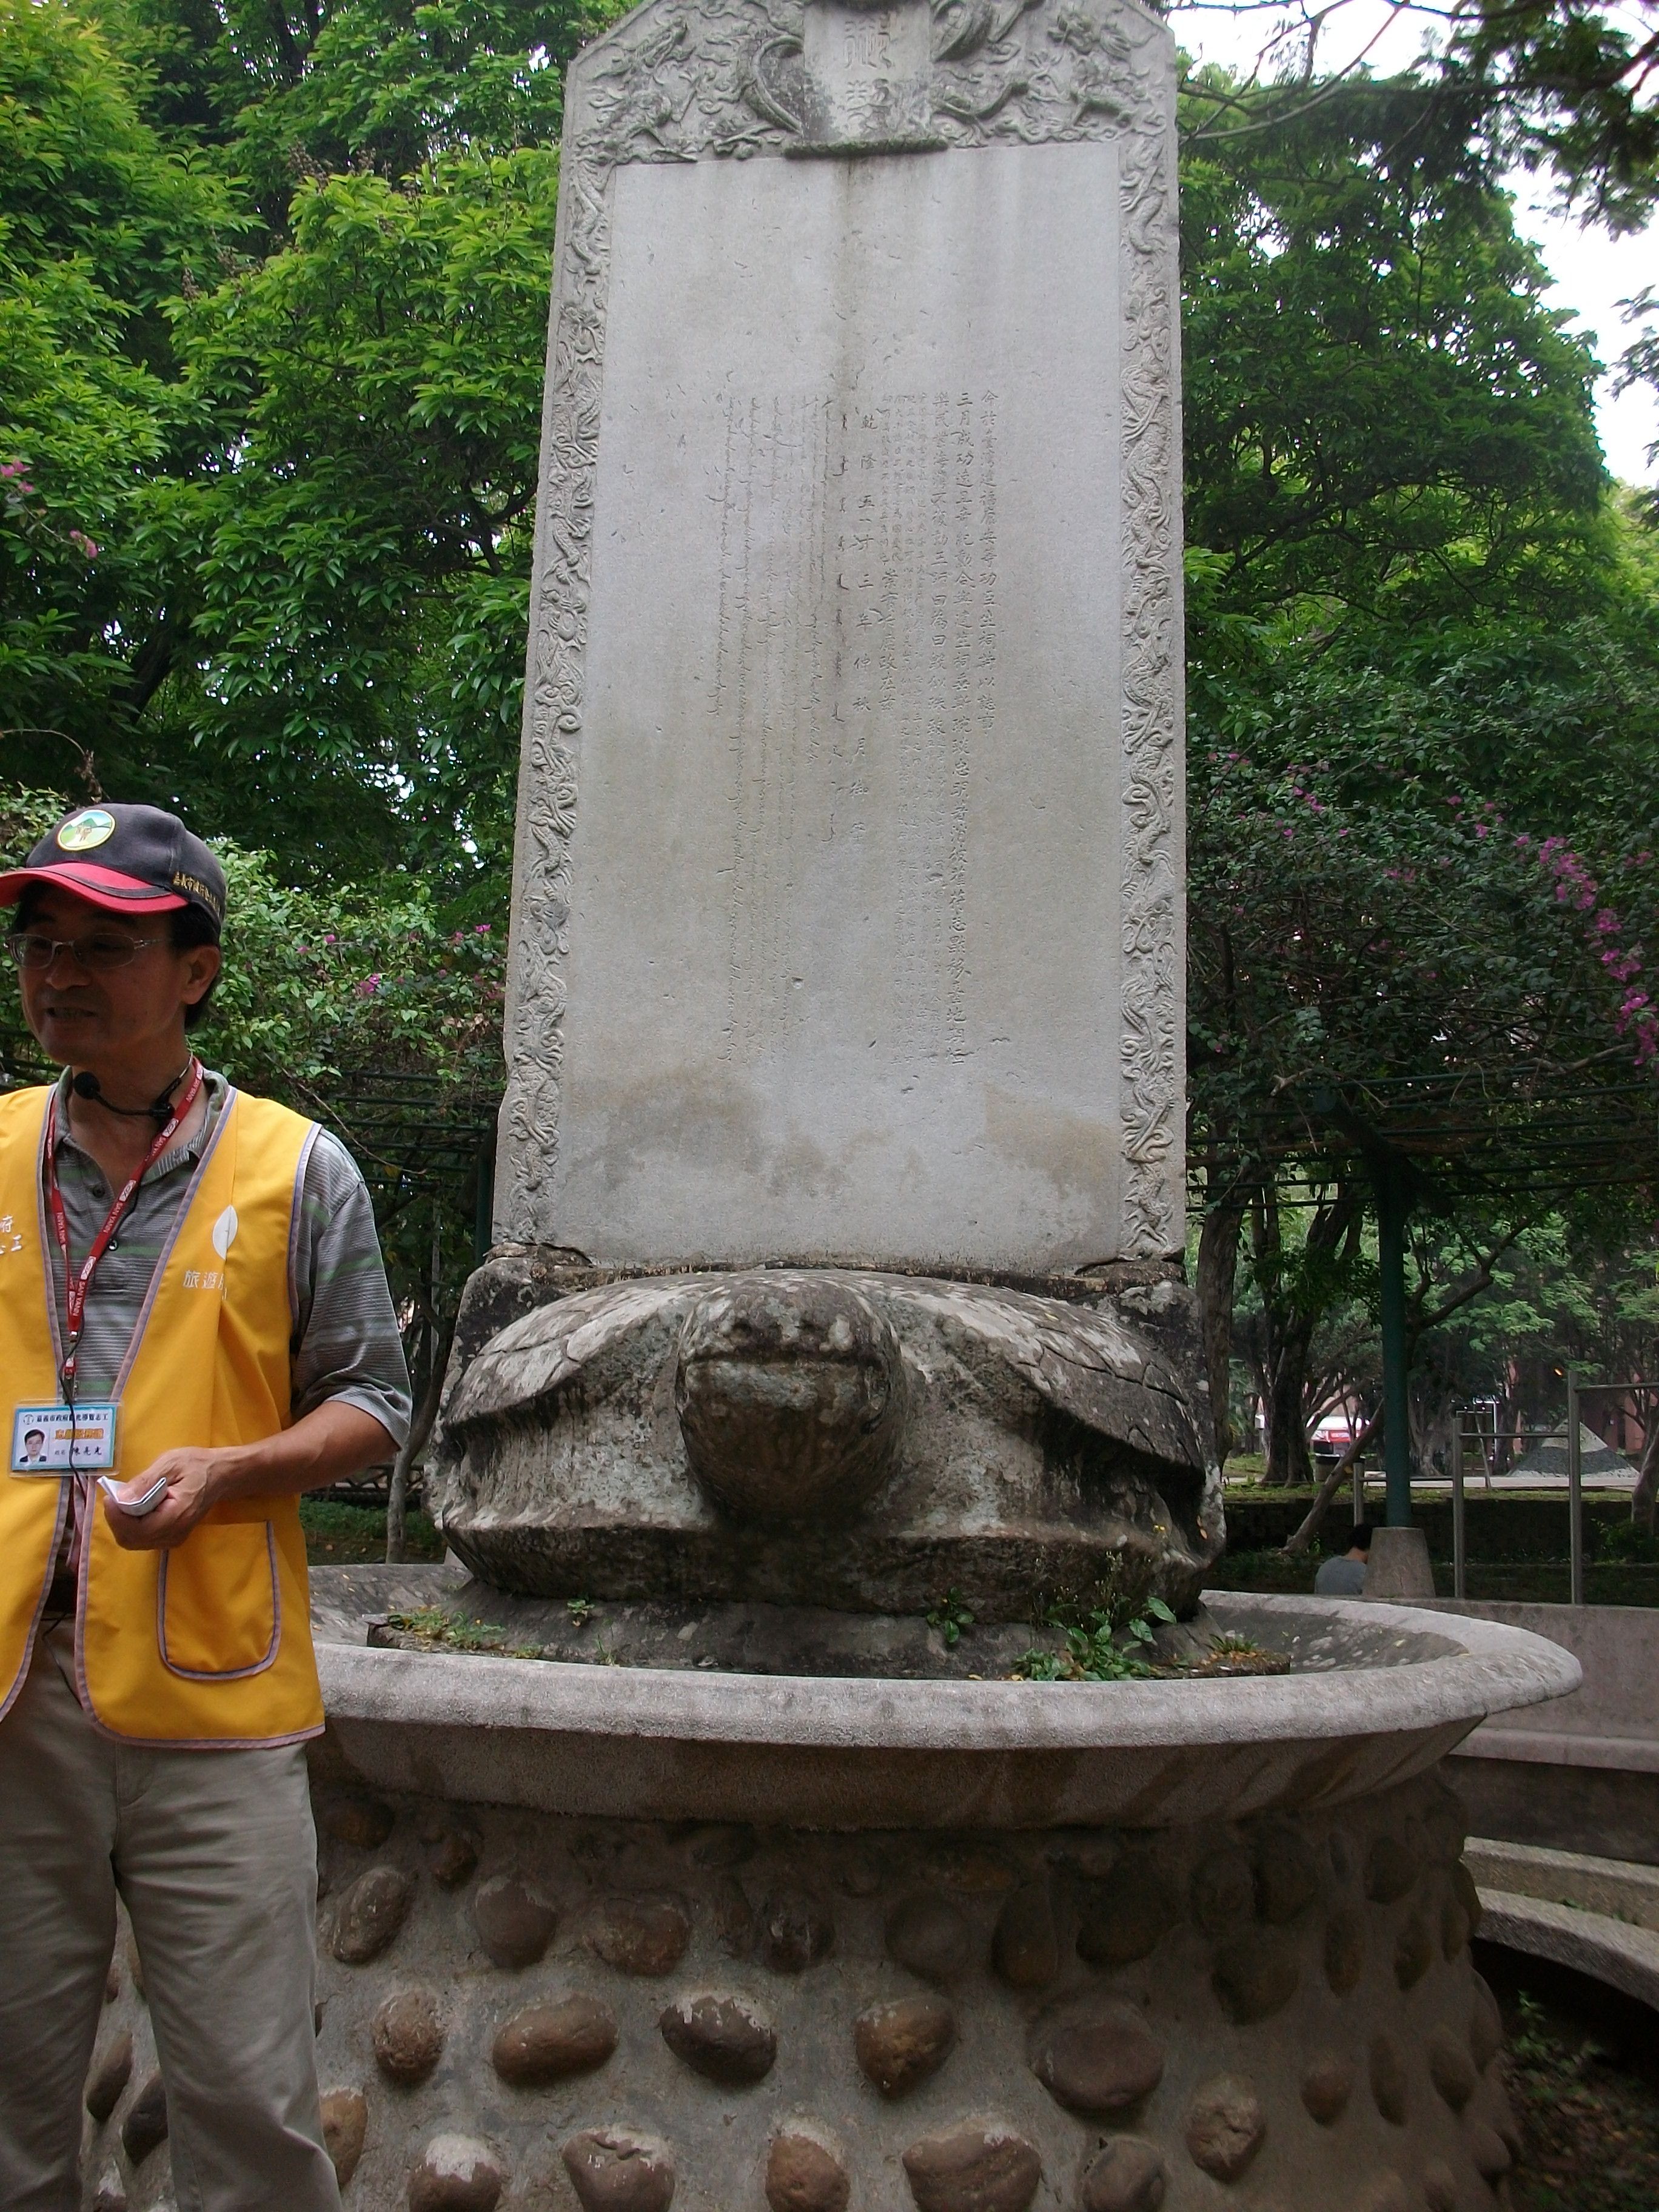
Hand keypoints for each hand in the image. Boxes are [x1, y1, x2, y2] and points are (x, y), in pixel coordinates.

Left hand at [98, 1447, 235, 1549]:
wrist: (220, 1475)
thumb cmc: (197, 1465)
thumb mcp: (171, 1463)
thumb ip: (145, 1482)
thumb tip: (120, 1499)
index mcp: (177, 1515)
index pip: (137, 1529)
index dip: (117, 1516)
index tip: (110, 1496)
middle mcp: (174, 1533)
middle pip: (131, 1539)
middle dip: (116, 1520)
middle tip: (115, 1497)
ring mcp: (173, 1538)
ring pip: (134, 1541)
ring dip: (122, 1523)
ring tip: (124, 1501)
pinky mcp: (170, 1537)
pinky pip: (142, 1539)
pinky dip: (131, 1526)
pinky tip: (135, 1508)